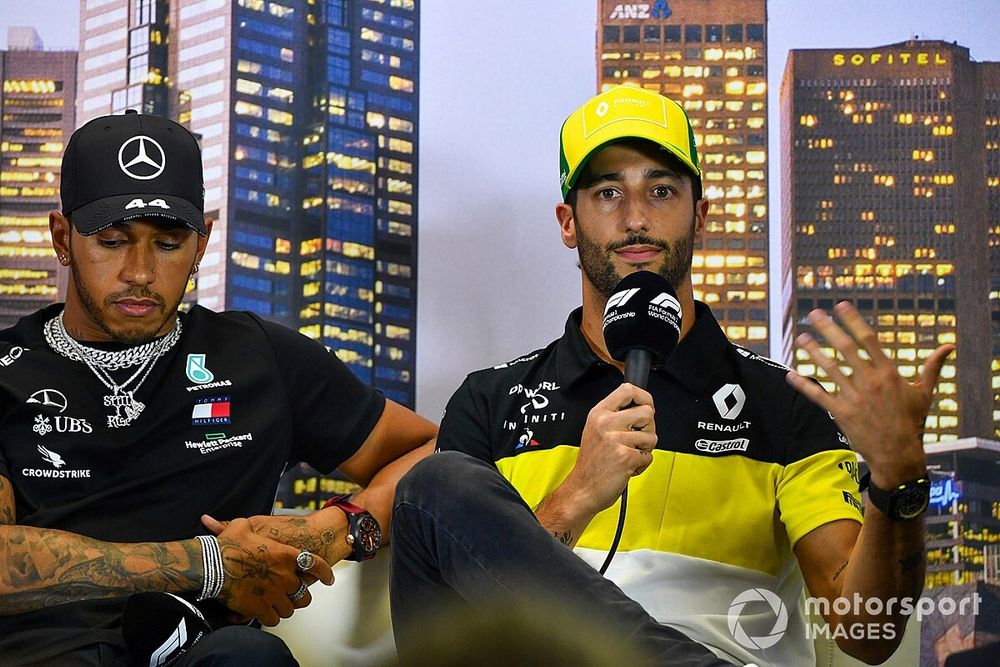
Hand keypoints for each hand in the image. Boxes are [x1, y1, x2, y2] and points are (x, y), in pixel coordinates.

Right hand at [202, 516, 333, 626]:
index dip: (324, 573)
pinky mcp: (261, 609)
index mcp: (286, 556)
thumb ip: (249, 526)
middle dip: (298, 596)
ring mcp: (274, 594)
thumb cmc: (227, 546)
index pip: (315, 565)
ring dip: (284, 608)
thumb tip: (242, 524)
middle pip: (303, 594)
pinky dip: (269, 618)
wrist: (212, 566)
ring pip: (289, 609)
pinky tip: (262, 614)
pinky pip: (273, 619)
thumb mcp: (242, 526)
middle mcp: (285, 576)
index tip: (328, 579)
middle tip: (291, 596)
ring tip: (275, 605)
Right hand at [562, 383, 656, 514]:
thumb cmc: (592, 463)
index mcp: (599, 413)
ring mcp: (615, 439)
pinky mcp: (625, 457)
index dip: (644, 397)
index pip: (628, 390)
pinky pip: (649, 456)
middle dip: (648, 428)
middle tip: (635, 440)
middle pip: (647, 412)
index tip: (646, 406)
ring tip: (628, 454)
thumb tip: (642, 407)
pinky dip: (642, 464)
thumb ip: (615, 415)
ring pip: (652, 436)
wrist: (582, 489)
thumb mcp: (595, 429)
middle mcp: (606, 423)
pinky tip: (627, 466)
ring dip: (645, 449)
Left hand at [786, 302, 953, 487]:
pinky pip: (818, 395)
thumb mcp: (924, 393)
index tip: (841, 306)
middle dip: (828, 329)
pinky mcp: (841, 413)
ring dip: (813, 351)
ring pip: (829, 368)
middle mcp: (870, 381)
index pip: (868, 339)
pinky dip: (803, 384)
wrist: (898, 454)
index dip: (853, 321)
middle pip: (845, 348)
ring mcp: (854, 397)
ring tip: (802, 337)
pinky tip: (790, 374)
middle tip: (814, 314)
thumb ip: (932, 367)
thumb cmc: (912, 421)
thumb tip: (949, 346)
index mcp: (889, 372)